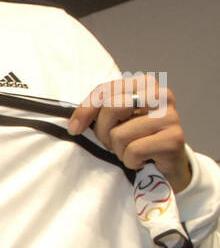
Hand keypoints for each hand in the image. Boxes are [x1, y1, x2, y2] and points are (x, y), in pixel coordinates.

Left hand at [67, 76, 191, 193]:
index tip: (75, 128)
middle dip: (104, 131)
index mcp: (144, 84)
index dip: (85, 110)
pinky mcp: (174, 139)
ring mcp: (170, 116)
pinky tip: (142, 160)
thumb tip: (74, 125)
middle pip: (112, 107)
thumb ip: (99, 112)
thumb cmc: (137, 138)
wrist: (166, 164)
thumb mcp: (116, 120)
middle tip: (112, 142)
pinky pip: (134, 151)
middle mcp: (161, 95)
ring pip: (120, 134)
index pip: (105, 90)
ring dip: (119, 150)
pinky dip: (131, 161)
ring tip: (131, 150)